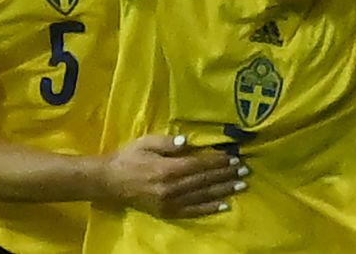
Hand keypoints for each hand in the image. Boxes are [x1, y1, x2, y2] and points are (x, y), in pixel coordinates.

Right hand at [102, 135, 248, 217]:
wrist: (110, 182)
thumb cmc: (129, 158)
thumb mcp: (146, 143)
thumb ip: (166, 143)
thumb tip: (188, 142)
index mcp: (166, 169)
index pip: (199, 165)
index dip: (217, 161)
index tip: (233, 157)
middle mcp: (171, 188)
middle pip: (204, 180)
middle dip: (226, 174)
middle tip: (245, 170)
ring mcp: (170, 202)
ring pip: (203, 196)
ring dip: (223, 190)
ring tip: (241, 185)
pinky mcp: (168, 212)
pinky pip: (193, 211)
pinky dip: (210, 208)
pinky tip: (225, 204)